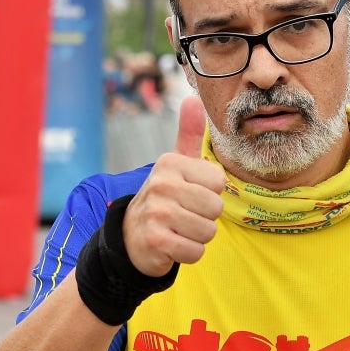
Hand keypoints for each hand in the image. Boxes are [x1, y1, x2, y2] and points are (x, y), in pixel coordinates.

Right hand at [121, 95, 225, 276]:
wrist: (130, 237)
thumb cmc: (163, 198)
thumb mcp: (174, 165)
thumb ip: (188, 134)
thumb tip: (193, 97)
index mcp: (170, 163)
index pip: (219, 181)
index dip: (210, 192)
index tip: (189, 194)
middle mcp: (161, 184)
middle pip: (216, 208)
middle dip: (205, 217)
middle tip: (184, 215)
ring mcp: (156, 213)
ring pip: (208, 231)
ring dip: (198, 236)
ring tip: (179, 229)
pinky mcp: (156, 241)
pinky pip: (196, 251)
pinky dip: (189, 253)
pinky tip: (173, 244)